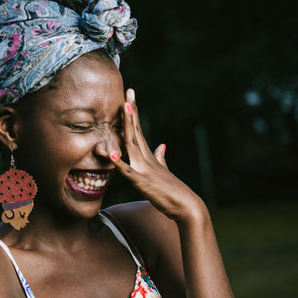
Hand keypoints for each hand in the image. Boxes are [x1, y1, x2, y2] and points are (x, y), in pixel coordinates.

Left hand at [111, 88, 205, 221]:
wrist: (186, 206)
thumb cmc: (173, 191)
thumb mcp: (164, 171)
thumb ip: (160, 158)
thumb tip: (161, 146)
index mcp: (149, 156)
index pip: (138, 130)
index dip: (133, 113)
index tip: (129, 96)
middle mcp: (146, 158)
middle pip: (135, 130)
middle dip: (131, 111)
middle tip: (128, 91)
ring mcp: (145, 169)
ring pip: (132, 144)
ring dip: (128, 126)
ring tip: (124, 108)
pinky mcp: (142, 183)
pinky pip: (128, 172)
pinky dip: (119, 163)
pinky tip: (111, 154)